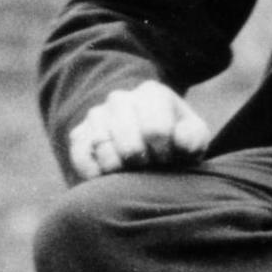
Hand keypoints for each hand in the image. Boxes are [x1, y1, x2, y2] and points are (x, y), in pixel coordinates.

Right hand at [67, 80, 210, 179]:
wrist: (145, 141)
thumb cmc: (174, 141)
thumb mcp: (193, 137)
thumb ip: (194, 137)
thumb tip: (180, 140)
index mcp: (152, 93)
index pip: (156, 130)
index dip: (164, 154)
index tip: (167, 158)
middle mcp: (119, 98)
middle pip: (129, 147)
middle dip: (142, 165)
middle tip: (148, 167)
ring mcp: (96, 115)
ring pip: (104, 153)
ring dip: (120, 171)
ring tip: (131, 170)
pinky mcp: (78, 134)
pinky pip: (80, 159)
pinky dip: (94, 174)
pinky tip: (109, 177)